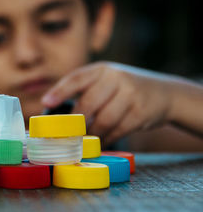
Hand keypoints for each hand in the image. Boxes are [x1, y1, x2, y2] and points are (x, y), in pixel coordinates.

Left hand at [42, 62, 175, 145]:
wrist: (164, 93)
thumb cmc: (123, 90)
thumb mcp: (106, 81)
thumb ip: (84, 91)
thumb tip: (53, 111)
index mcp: (102, 69)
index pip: (77, 78)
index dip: (60, 91)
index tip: (47, 102)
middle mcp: (116, 78)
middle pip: (88, 102)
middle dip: (75, 121)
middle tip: (66, 134)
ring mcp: (131, 94)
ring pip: (103, 120)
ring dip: (91, 134)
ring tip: (84, 140)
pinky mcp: (141, 112)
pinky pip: (117, 130)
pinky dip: (106, 139)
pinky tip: (100, 142)